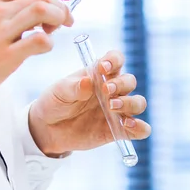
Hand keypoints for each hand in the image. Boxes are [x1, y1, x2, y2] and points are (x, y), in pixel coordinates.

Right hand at [0, 0, 74, 101]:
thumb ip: (4, 6)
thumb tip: (37, 3)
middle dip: (62, 6)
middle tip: (66, 19)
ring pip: (42, 11)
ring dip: (59, 19)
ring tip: (56, 30)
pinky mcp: (4, 57)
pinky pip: (39, 41)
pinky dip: (49, 43)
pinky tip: (43, 47)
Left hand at [28, 50, 150, 155]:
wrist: (49, 129)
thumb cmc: (56, 102)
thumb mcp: (59, 91)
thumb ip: (73, 87)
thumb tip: (87, 82)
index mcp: (100, 73)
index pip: (116, 59)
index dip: (114, 60)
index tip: (103, 68)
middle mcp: (113, 89)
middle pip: (130, 81)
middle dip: (121, 85)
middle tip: (106, 92)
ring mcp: (117, 110)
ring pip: (138, 102)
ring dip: (131, 103)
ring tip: (113, 108)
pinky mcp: (119, 130)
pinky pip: (139, 129)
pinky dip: (140, 127)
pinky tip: (129, 126)